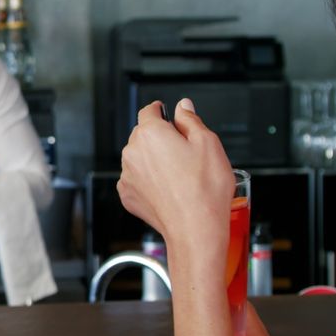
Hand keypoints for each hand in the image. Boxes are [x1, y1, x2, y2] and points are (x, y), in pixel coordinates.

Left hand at [116, 99, 233, 275]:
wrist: (195, 229)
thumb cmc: (204, 189)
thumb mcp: (208, 143)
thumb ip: (190, 120)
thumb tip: (183, 106)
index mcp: (151, 134)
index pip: (149, 111)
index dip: (159, 110)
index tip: (164, 112)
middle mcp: (133, 152)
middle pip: (143, 135)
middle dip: (160, 138)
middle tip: (184, 151)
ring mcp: (127, 175)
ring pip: (139, 158)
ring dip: (153, 160)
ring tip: (179, 175)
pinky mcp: (128, 195)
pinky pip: (137, 180)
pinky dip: (149, 181)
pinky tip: (169, 189)